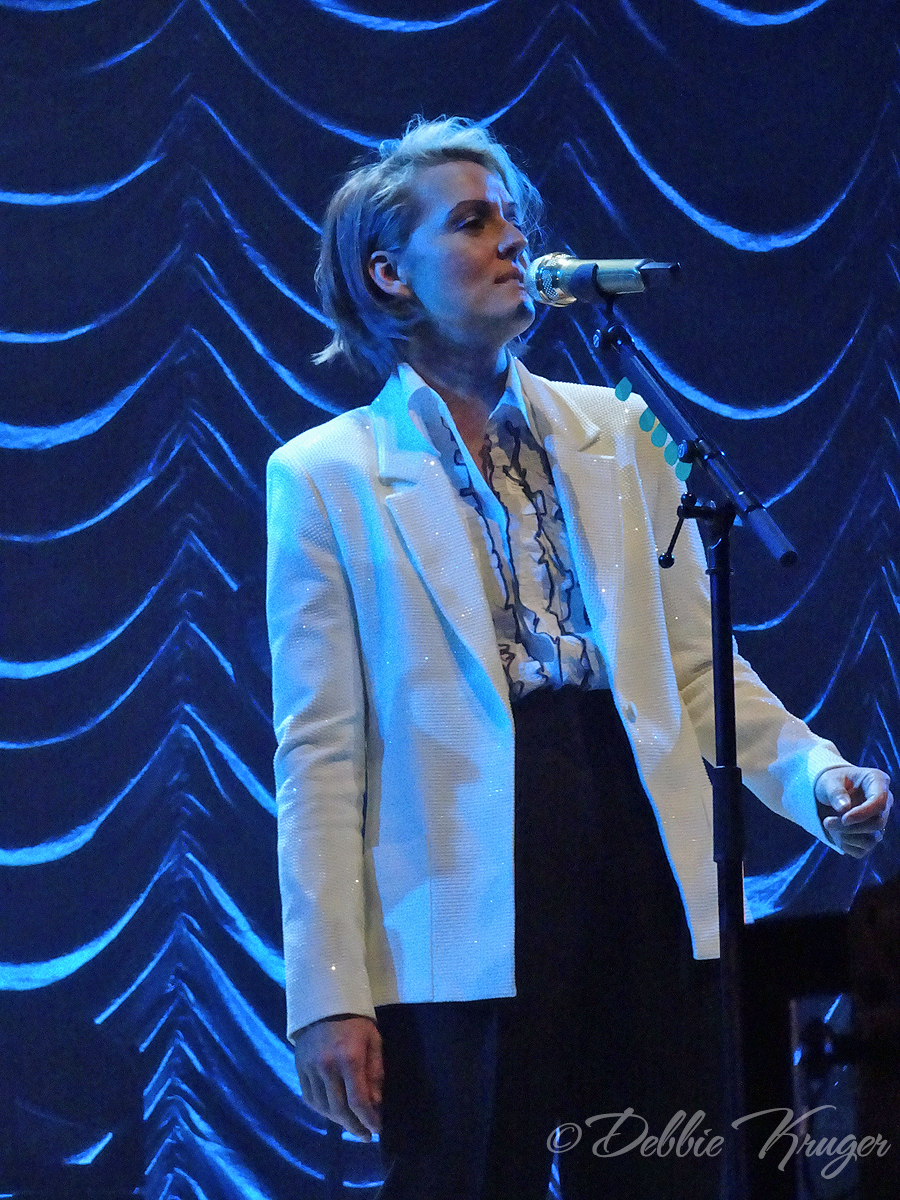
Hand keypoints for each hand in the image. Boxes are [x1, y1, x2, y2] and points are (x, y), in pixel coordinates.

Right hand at [293, 1014, 382, 1139]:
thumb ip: (375, 1072)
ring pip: (324, 1107)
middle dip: (354, 1126)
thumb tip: (375, 1103)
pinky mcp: (300, 1069)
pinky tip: (333, 1112)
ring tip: (351, 1125)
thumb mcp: (373, 1041)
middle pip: (339, 1109)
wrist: (323, 1003)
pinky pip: (310, 1099)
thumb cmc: (355, 1022)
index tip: (377, 1130)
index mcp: (349, 1059)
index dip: (368, 1119)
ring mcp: (310, 1069)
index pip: (358, 1101)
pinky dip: (322, 1110)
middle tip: (365, 1135)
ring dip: (339, 1121)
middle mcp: (327, 1067)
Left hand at [816, 766, 892, 857]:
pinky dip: (845, 844)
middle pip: (877, 823)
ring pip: (872, 839)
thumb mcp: (828, 782)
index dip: (863, 813)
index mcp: (878, 782)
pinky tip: (836, 832)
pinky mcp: (871, 836)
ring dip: (846, 835)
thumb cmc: (830, 783)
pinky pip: (862, 850)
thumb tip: (844, 808)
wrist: (827, 794)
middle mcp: (884, 802)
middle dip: (850, 826)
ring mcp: (879, 821)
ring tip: (828, 823)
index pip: (880, 802)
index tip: (844, 819)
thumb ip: (835, 792)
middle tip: (826, 822)